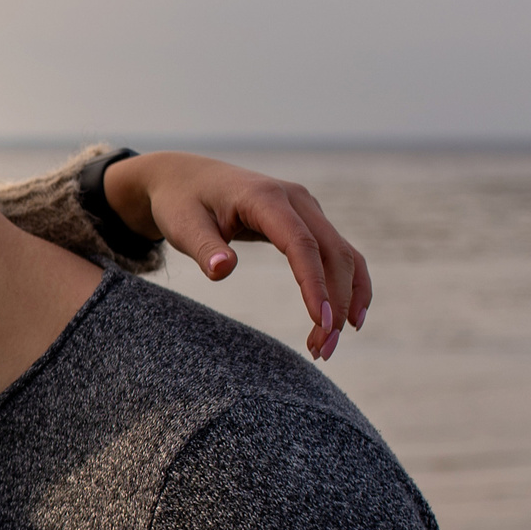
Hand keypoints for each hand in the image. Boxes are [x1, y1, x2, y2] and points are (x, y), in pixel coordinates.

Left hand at [105, 152, 370, 361]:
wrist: (185, 178)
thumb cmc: (180, 203)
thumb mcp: (182, 225)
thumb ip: (204, 247)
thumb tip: (223, 270)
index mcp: (264, 197)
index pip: (300, 243)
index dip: (314, 283)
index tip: (320, 322)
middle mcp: (295, 199)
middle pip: (332, 253)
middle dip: (334, 303)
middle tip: (322, 351)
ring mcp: (306, 208)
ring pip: (343, 255)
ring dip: (345, 300)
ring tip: (328, 346)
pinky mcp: (308, 220)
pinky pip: (339, 253)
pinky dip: (349, 285)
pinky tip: (350, 319)